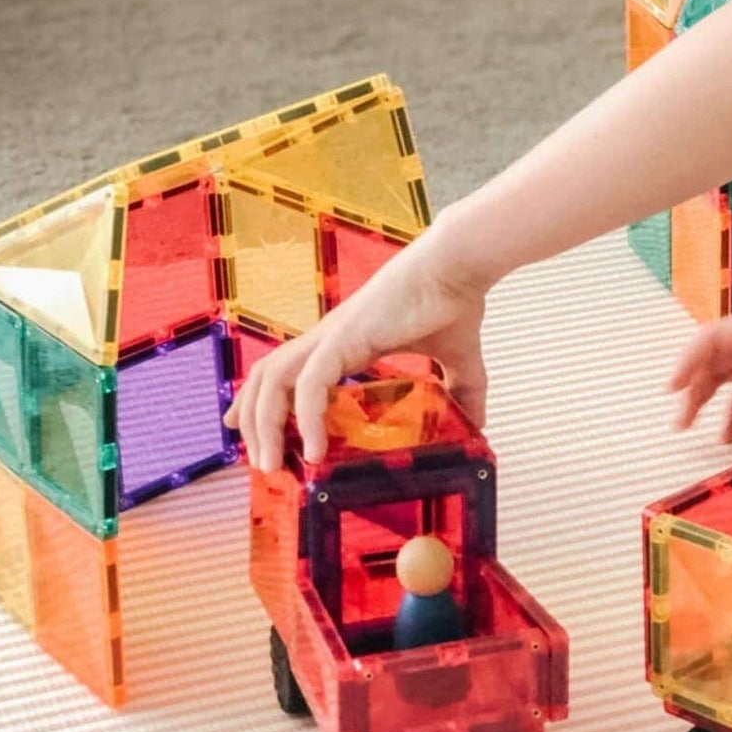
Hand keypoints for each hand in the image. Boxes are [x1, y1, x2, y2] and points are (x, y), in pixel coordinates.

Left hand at [223, 217, 487, 470]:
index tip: (256, 435)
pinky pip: (310, 384)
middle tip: (261, 463)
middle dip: (252, 421)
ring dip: (264, 424)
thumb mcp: (458, 362)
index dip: (264, 402)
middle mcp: (327, 340)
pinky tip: (313, 450)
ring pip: (273, 382)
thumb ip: (461, 394)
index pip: (286, 373)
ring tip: (271, 464)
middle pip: (265, 379)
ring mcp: (331, 337)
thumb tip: (478, 426)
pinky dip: (304, 418)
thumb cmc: (453, 301)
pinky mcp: (343, 337)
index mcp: (344, 343)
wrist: (458, 268)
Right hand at [668, 289, 731, 442]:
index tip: (672, 387)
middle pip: (711, 360)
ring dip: (703, 399)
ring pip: (722, 375)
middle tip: (678, 422)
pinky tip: (725, 434)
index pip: (712, 339)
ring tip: (686, 427)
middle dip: (690, 389)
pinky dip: (731, 410)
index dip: (688, 361)